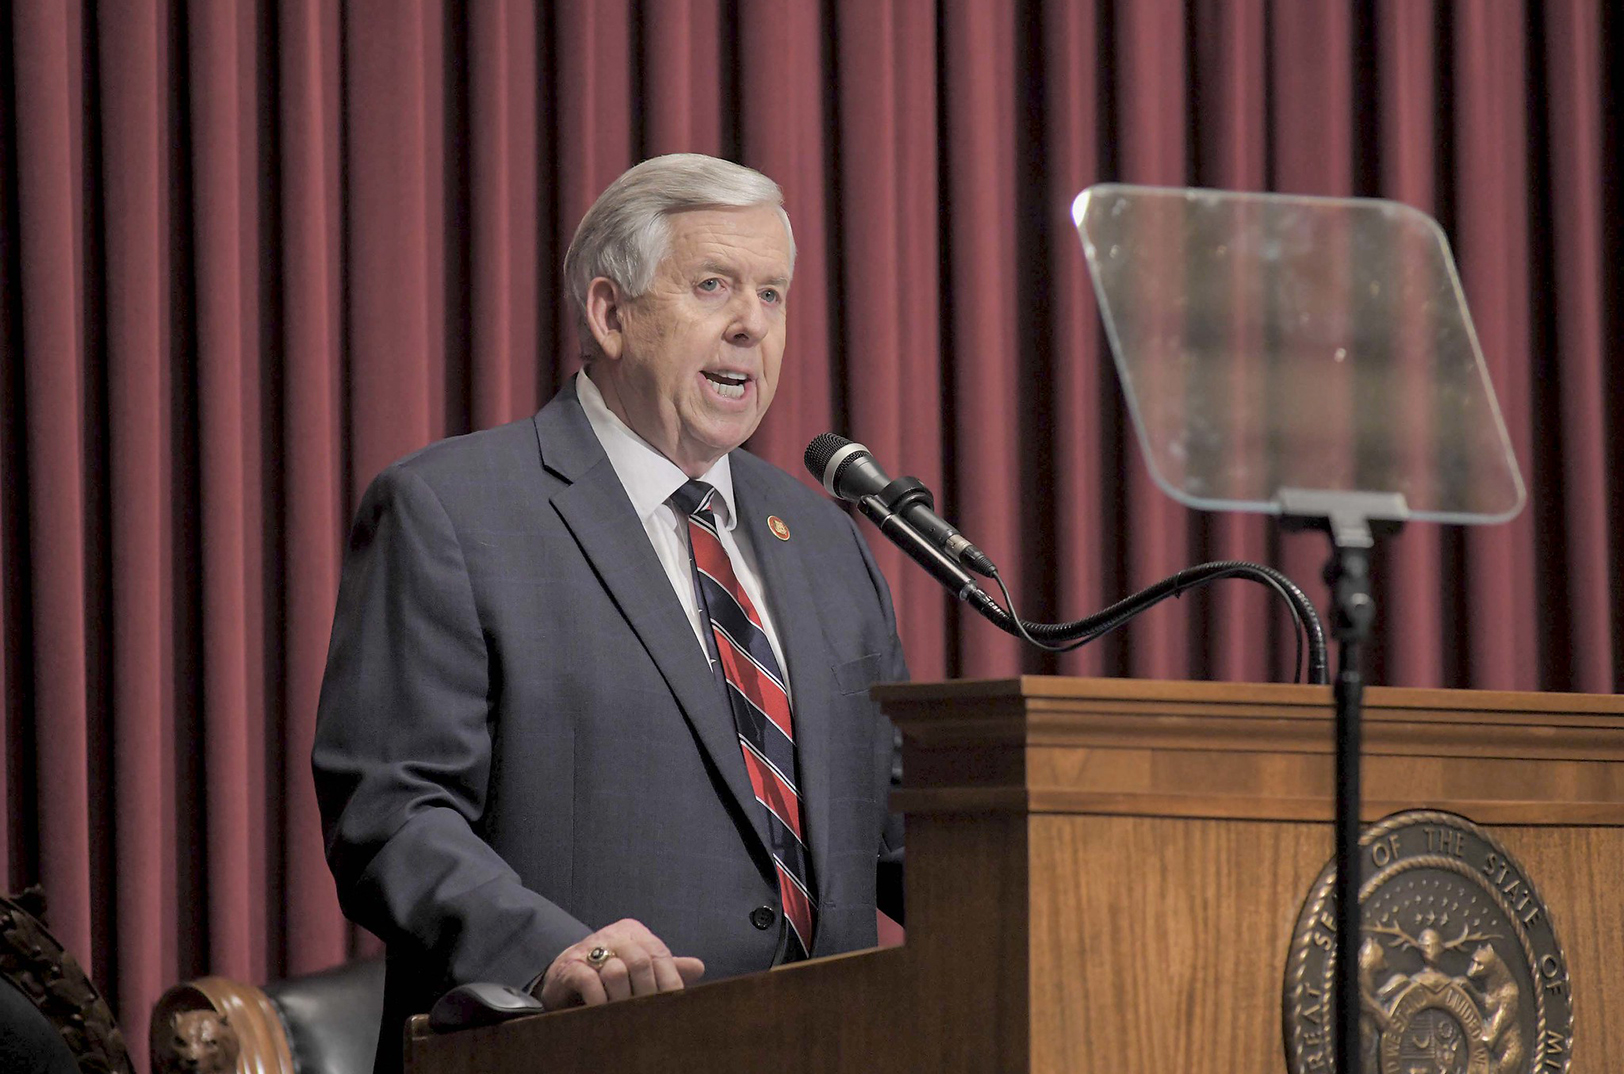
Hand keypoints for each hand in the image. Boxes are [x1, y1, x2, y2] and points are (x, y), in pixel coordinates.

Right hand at [535, 918, 704, 1008]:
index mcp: (634, 932)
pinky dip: (600, 1000)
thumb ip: (666, 967)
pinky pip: (590, 981)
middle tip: (648, 1014)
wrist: (564, 974)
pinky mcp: (570, 966)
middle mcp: (614, 935)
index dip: (669, 980)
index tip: (674, 1004)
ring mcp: (590, 948)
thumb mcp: (639, 968)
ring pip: (617, 971)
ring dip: (622, 999)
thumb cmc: (608, 972)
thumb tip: (699, 967)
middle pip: (641, 961)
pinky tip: (603, 1011)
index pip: (659, 953)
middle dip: (647, 992)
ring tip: (624, 1014)